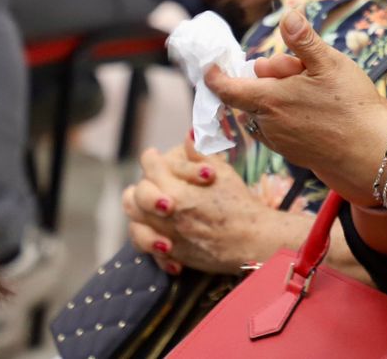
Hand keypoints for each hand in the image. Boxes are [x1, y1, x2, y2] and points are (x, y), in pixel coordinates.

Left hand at [122, 141, 284, 274]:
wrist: (251, 241)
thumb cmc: (240, 204)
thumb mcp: (223, 172)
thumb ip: (200, 152)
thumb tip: (188, 133)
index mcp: (177, 192)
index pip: (150, 168)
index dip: (151, 158)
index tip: (153, 154)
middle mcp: (166, 216)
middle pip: (135, 196)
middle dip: (144, 183)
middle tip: (154, 179)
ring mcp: (167, 236)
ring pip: (135, 222)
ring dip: (139, 210)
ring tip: (151, 202)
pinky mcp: (172, 254)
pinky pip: (146, 247)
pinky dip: (148, 238)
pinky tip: (159, 231)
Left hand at [206, 9, 386, 205]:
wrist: (374, 153)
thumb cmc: (351, 106)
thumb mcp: (329, 63)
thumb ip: (303, 40)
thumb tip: (287, 15)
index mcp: (269, 100)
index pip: (227, 89)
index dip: (215, 77)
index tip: (210, 67)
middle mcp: (268, 125)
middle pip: (252, 96)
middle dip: (267, 78)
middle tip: (296, 66)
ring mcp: (281, 143)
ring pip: (266, 114)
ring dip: (277, 98)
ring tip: (311, 87)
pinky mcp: (295, 155)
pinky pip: (279, 130)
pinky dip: (287, 115)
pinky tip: (316, 109)